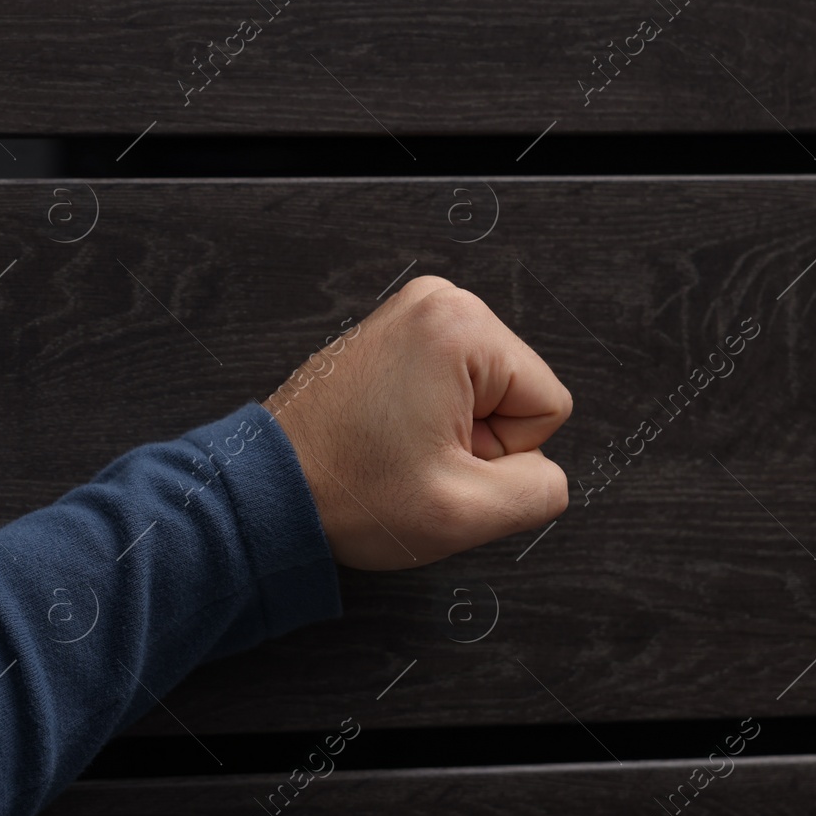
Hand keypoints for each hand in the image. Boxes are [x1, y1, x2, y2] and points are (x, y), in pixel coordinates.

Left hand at [264, 276, 571, 569]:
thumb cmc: (347, 492)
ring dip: (451, 432)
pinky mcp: (390, 335)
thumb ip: (539, 491)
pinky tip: (384, 436)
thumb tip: (544, 473)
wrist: (268, 489)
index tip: (443, 461)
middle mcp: (436, 302)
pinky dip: (424, 418)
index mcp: (460, 325)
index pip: (547, 404)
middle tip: (417, 459)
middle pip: (516, 391)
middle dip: (477, 439)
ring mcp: (408, 315)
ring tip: (397, 448)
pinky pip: (447, 385)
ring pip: (484, 393)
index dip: (505, 453)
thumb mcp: (465, 512)